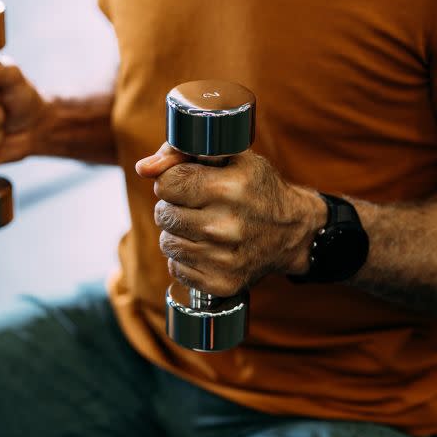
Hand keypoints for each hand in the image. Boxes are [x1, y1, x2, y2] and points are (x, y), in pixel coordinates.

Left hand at [136, 143, 326, 296]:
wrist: (293, 232)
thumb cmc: (258, 189)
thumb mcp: (232, 157)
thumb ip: (183, 152)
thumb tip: (143, 168)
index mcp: (228, 189)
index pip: (166, 184)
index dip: (172, 180)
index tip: (188, 182)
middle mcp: (225, 227)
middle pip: (163, 214)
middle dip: (174, 206)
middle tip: (197, 205)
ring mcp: (224, 259)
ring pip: (166, 243)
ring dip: (178, 233)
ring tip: (201, 226)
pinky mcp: (222, 283)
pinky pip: (176, 268)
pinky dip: (185, 258)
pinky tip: (206, 248)